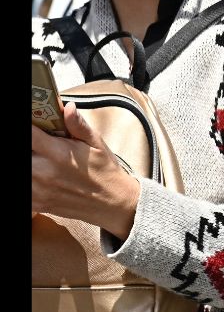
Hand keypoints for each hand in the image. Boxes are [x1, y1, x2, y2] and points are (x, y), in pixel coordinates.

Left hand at [31, 103, 139, 238]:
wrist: (112, 203)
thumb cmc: (105, 171)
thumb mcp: (97, 143)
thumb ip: (78, 125)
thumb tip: (66, 107)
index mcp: (59, 154)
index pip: (29, 134)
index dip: (31, 126)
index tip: (35, 124)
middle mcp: (44, 172)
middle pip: (23, 151)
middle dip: (31, 146)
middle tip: (39, 144)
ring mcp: (38, 189)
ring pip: (22, 170)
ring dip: (31, 162)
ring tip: (40, 158)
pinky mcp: (37, 203)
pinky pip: (23, 189)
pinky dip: (30, 179)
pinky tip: (39, 174)